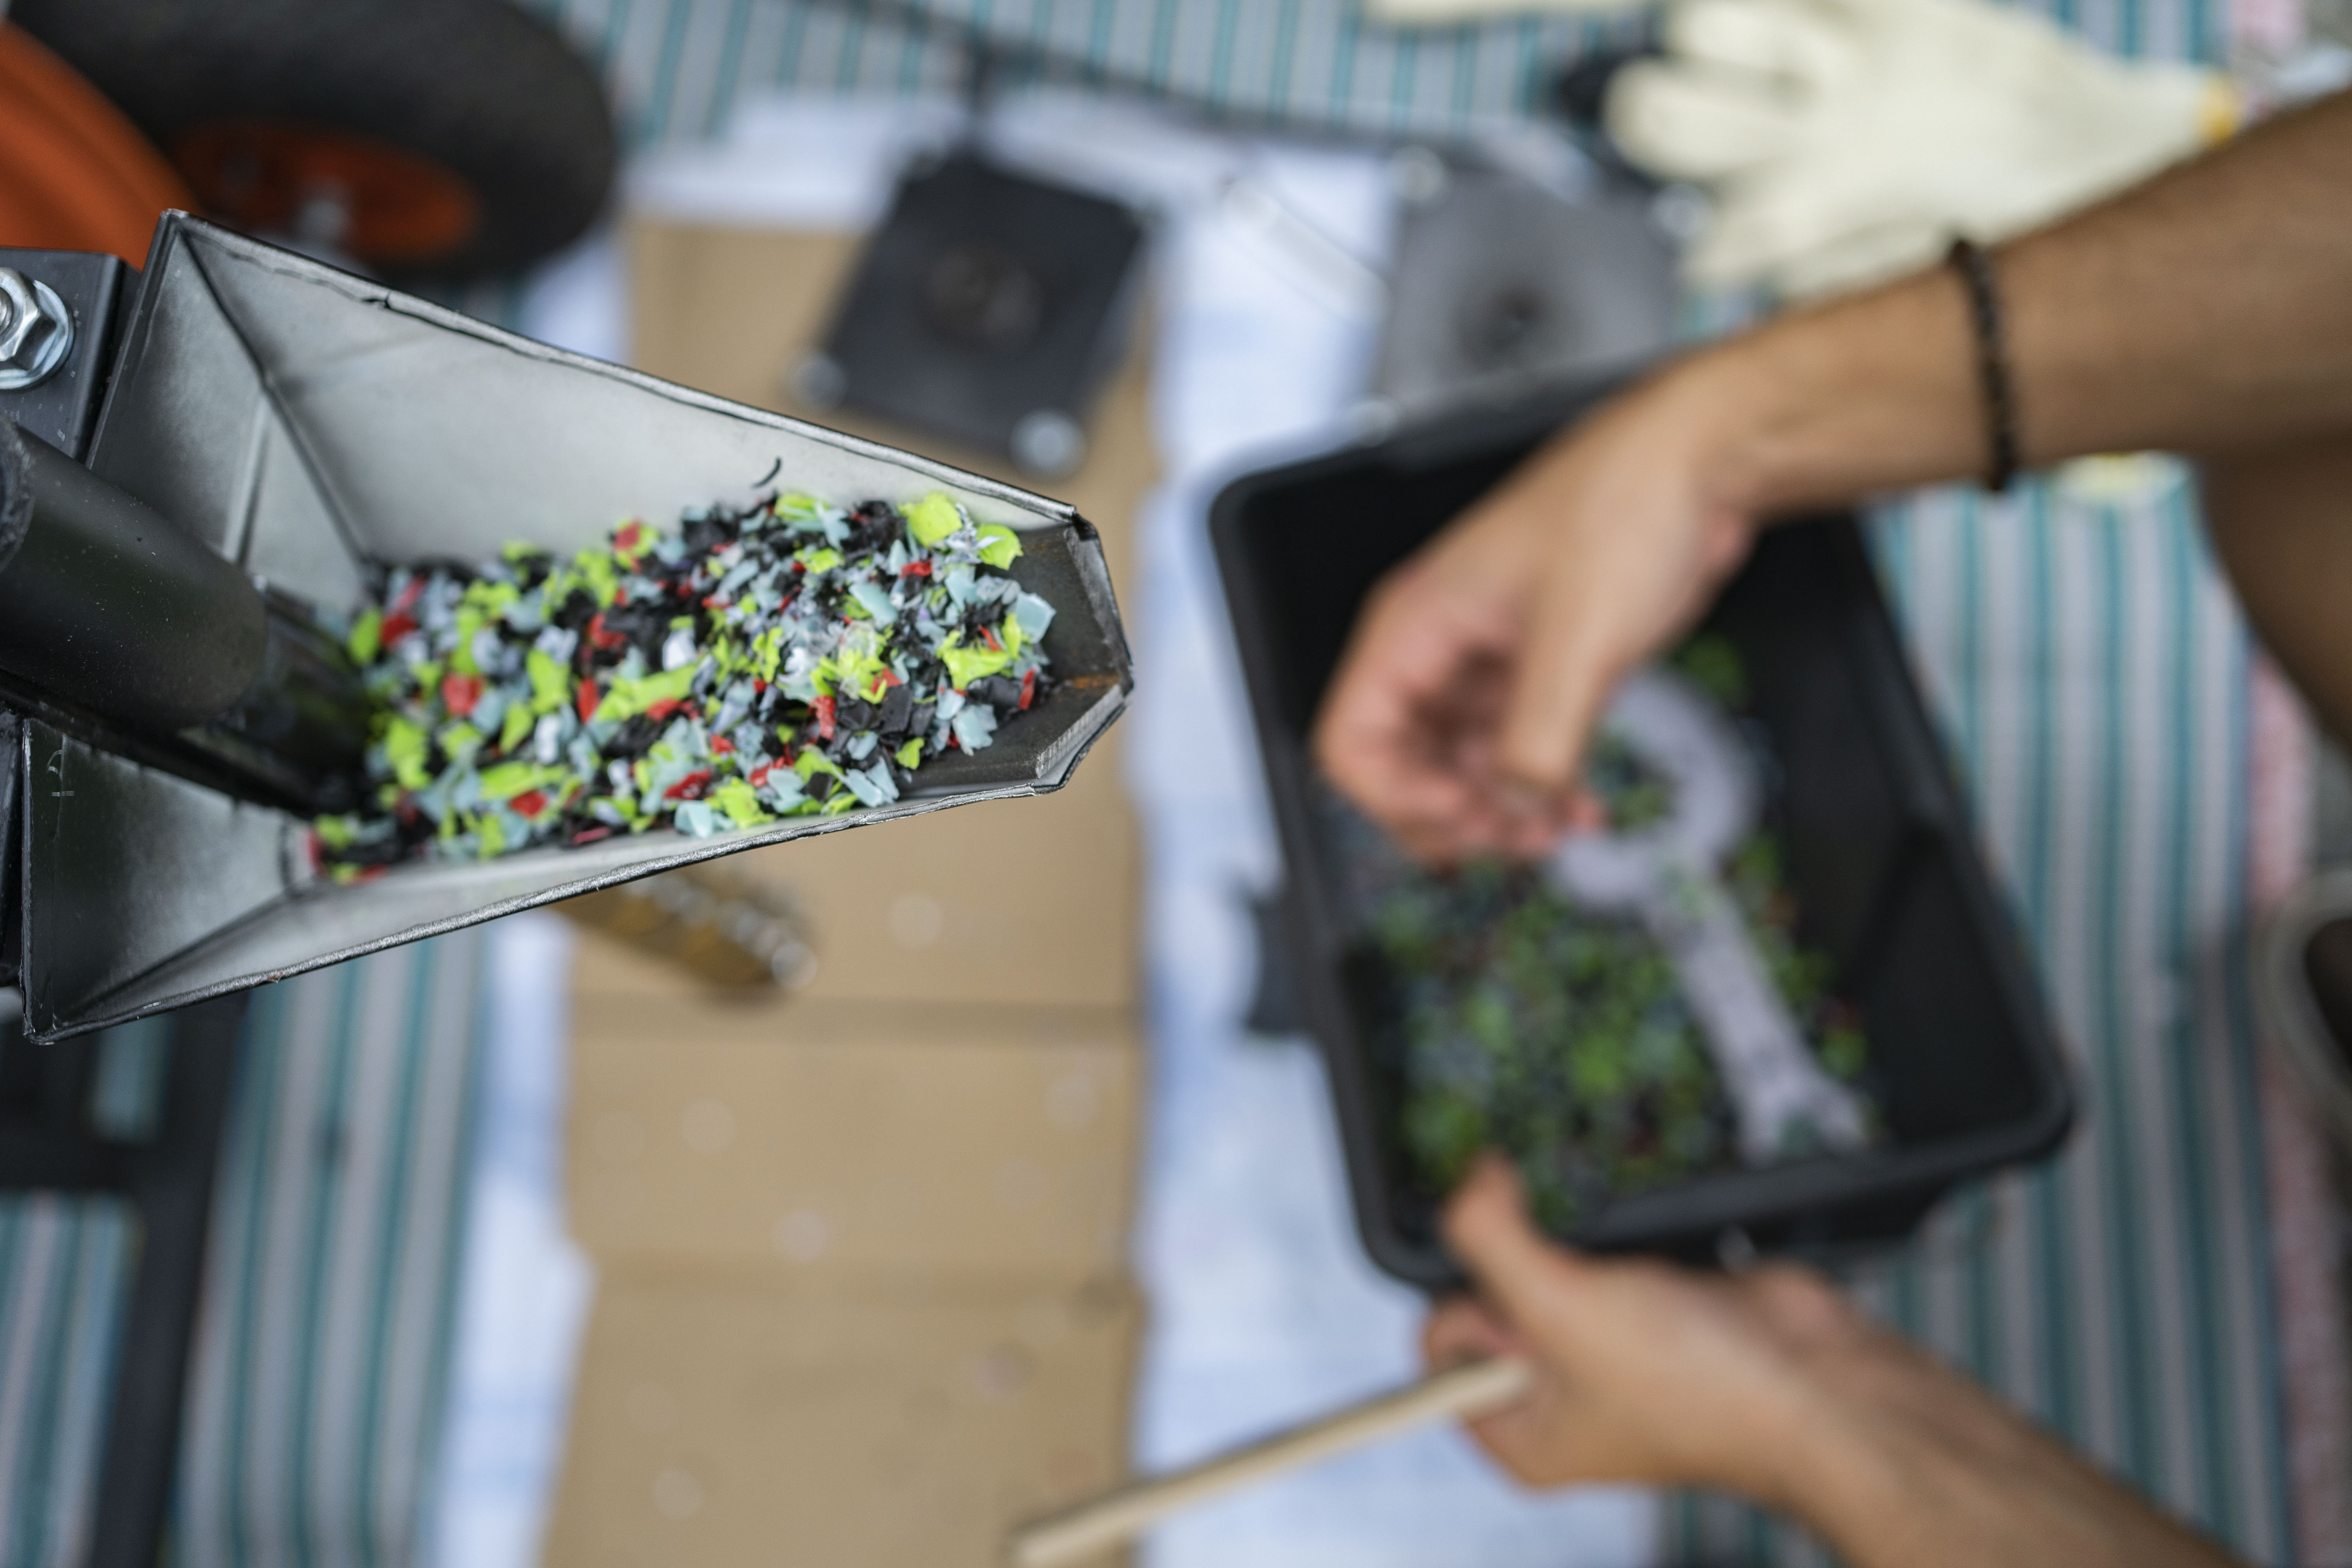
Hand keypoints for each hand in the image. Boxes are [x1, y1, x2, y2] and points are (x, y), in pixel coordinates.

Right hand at [1314, 367, 1759, 862]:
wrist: (1698, 462)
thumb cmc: (1623, 507)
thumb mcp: (1577, 640)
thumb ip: (1538, 739)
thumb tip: (1519, 805)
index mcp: (1417, 622)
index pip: (1354, 740)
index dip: (1400, 797)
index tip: (1467, 819)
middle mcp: (1441, 643)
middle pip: (1401, 764)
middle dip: (1453, 815)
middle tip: (1514, 841)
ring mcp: (1489, 657)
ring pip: (1460, 764)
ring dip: (1501, 810)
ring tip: (1553, 832)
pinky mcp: (1538, 667)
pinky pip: (1514, 748)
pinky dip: (1539, 787)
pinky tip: (1576, 807)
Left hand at [1427, 1160, 2248, 1567]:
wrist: (1818, 1386)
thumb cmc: (1699, 1384)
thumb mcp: (1556, 1305)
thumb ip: (1486, 1236)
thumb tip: (1468, 1176)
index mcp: (1519, 1431)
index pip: (1438, 1342)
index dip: (1470, 1299)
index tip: (1523, 1290)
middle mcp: (1554, 1396)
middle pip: (1490, 1293)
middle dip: (1524, 1264)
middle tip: (1578, 1275)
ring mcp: (1605, 1350)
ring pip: (1548, 1266)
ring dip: (1570, 1241)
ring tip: (1611, 1254)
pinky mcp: (1651, 1307)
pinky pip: (1602, 1255)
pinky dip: (1617, 1238)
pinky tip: (1642, 1243)